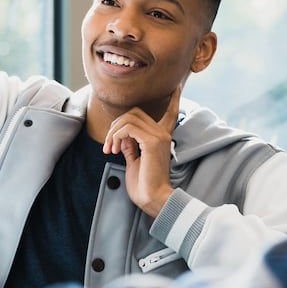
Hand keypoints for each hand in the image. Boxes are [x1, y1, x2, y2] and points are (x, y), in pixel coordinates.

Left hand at [104, 89, 181, 217]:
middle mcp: (162, 133)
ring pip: (129, 118)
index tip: (177, 89)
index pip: (171, 113)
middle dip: (116, 125)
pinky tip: (116, 149)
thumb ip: (131, 147)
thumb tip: (123, 138)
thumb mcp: (135, 161)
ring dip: (113, 133)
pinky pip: (128, 128)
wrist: (154, 199)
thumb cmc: (145, 185)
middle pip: (134, 112)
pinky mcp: (152, 142)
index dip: (174, 100)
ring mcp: (158, 136)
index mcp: (162, 138)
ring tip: (111, 149)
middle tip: (109, 145)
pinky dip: (117, 136)